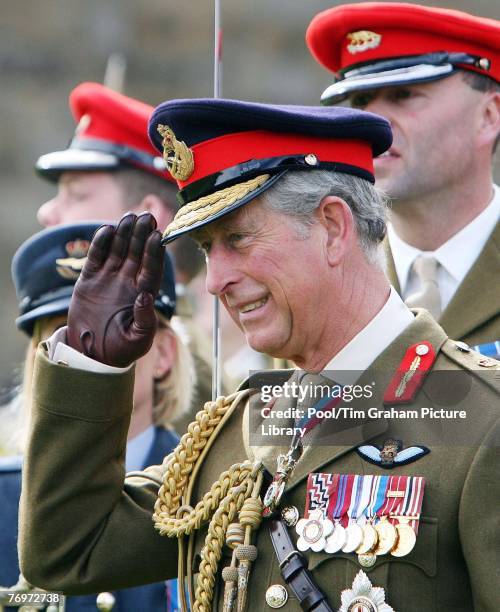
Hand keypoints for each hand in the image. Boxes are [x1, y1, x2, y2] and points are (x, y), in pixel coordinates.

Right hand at [67, 213, 163, 366]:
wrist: (92, 355)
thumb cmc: (121, 350)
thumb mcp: (138, 340)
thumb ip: (145, 320)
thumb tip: (146, 297)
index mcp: (144, 294)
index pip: (152, 268)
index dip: (154, 252)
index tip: (157, 235)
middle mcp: (129, 282)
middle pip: (137, 253)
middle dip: (141, 235)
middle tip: (145, 216)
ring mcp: (109, 279)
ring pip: (118, 251)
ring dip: (123, 234)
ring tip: (128, 217)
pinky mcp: (90, 280)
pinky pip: (96, 258)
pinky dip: (100, 244)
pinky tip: (106, 229)